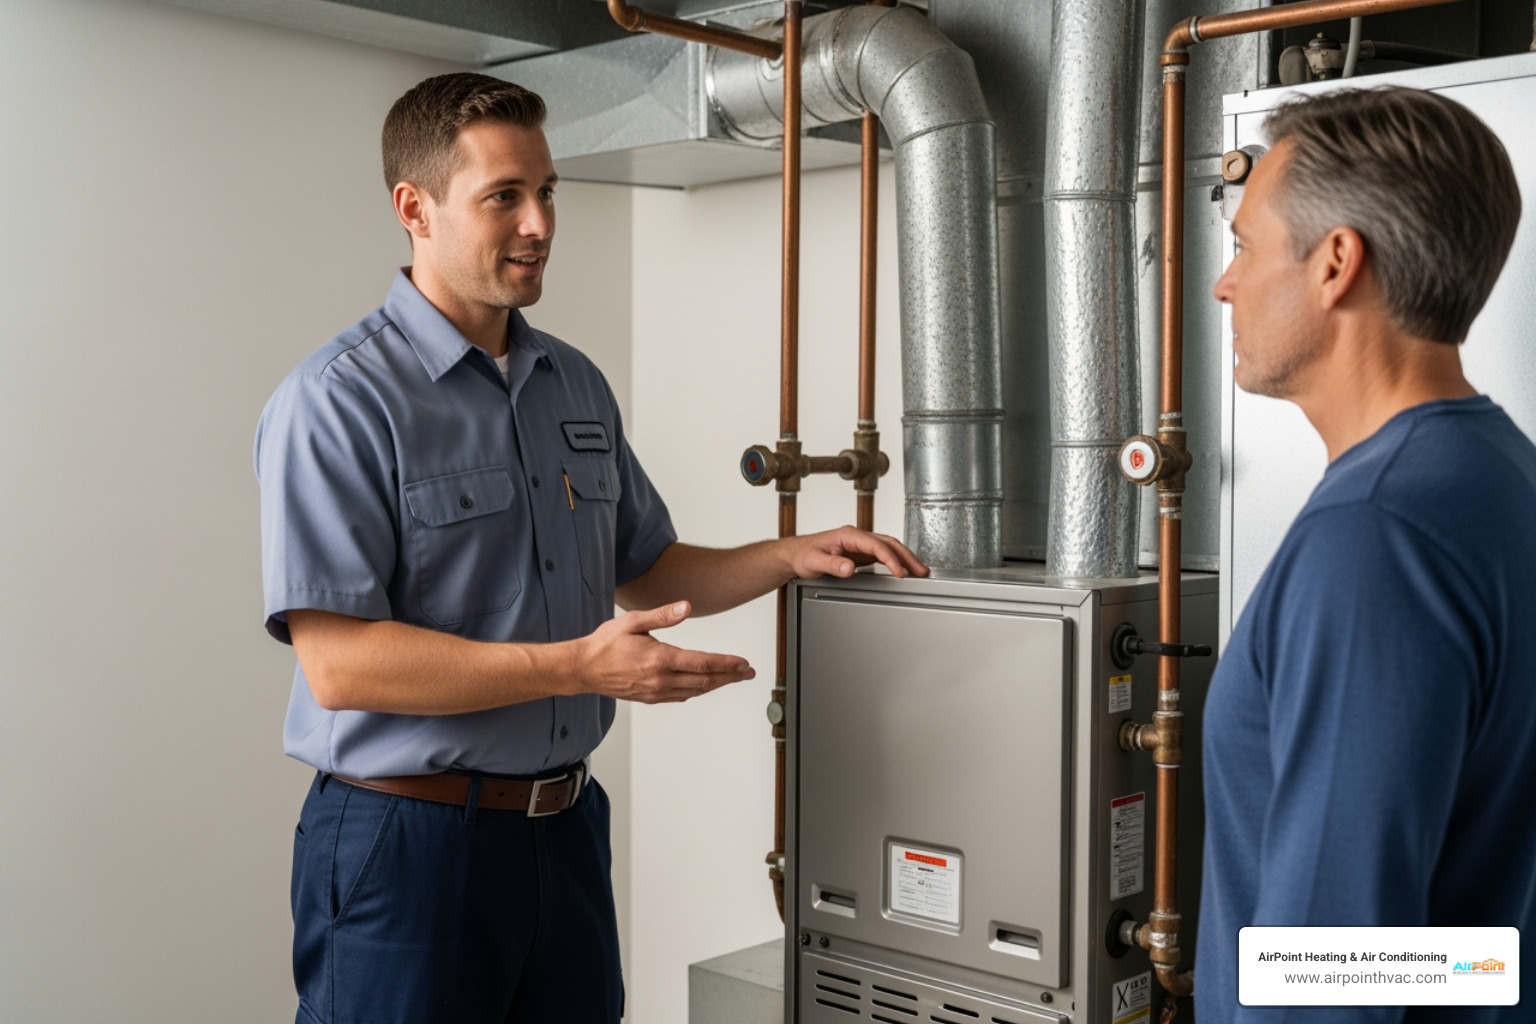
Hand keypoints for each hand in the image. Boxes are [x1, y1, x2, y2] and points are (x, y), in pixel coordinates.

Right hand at [576, 601, 754, 703]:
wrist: (583, 669)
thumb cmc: (605, 644)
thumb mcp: (633, 621)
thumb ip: (662, 615)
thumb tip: (686, 607)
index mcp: (659, 659)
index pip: (702, 662)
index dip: (727, 664)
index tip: (743, 663)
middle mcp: (661, 679)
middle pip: (705, 680)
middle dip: (730, 676)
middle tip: (748, 673)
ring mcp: (656, 692)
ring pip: (695, 691)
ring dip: (717, 685)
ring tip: (732, 678)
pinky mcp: (650, 698)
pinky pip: (681, 697)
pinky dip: (698, 691)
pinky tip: (704, 685)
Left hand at [784, 527, 929, 580]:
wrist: (795, 555)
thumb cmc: (802, 555)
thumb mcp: (813, 561)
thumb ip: (831, 564)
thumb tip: (849, 567)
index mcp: (848, 535)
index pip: (876, 545)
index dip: (890, 558)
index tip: (900, 572)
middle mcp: (856, 537)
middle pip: (888, 543)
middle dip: (907, 556)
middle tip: (921, 571)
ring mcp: (859, 544)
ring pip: (888, 547)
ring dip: (904, 558)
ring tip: (919, 571)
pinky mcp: (860, 553)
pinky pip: (882, 555)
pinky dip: (895, 562)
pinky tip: (903, 570)